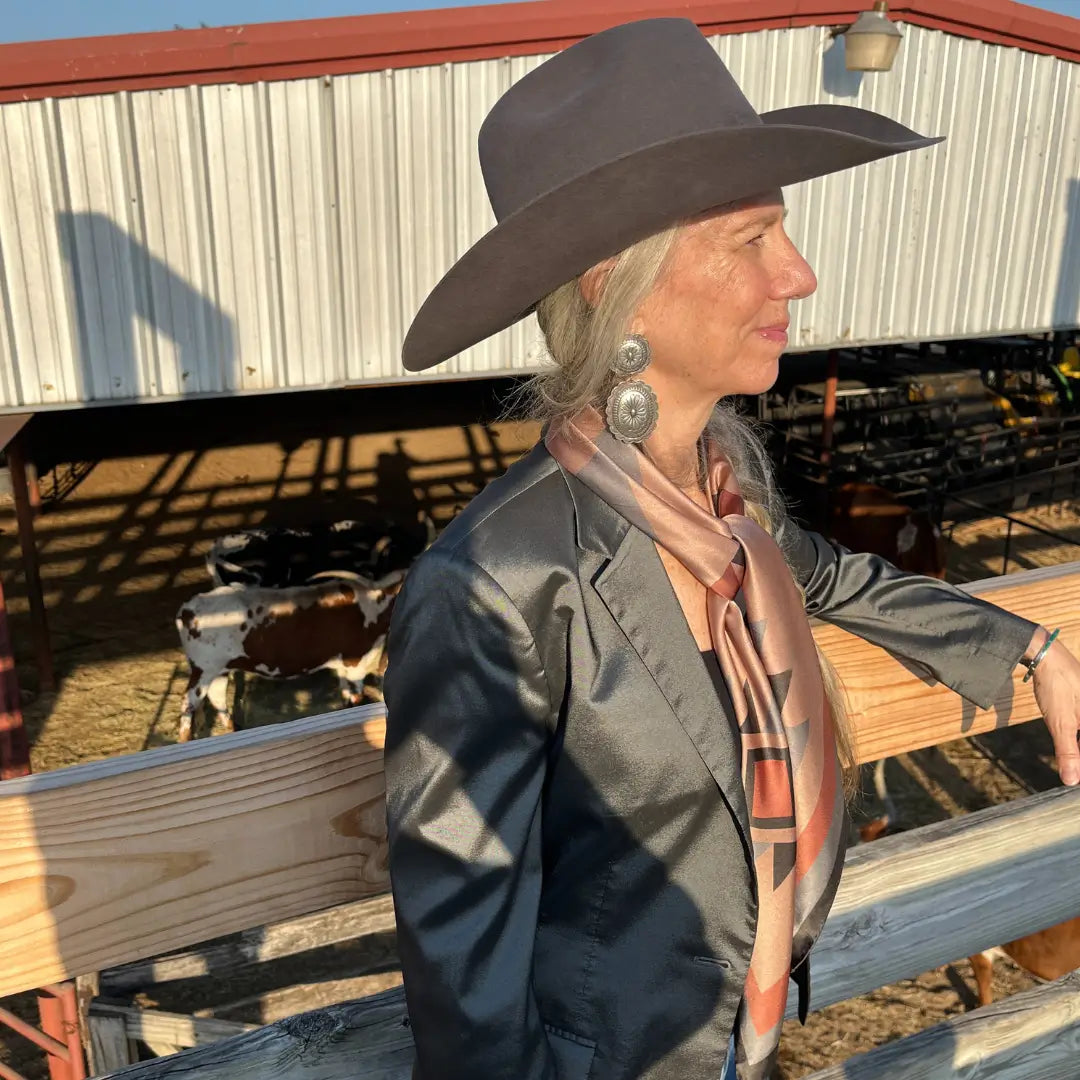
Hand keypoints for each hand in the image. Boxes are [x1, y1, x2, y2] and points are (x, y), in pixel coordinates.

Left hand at [1031, 638, 1079, 785]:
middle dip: (1079, 756)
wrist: (1046, 655)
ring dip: (1077, 749)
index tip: (1077, 779)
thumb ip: (1068, 752)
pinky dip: (1077, 738)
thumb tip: (1072, 780)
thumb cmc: (1056, 686)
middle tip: (1072, 773)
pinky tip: (1072, 744)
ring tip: (1072, 764)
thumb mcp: (1061, 722)